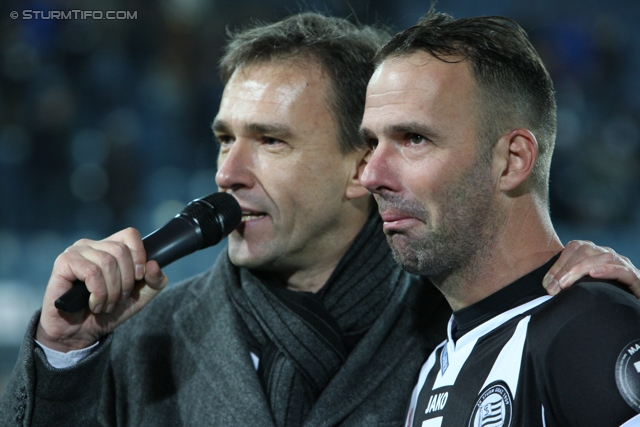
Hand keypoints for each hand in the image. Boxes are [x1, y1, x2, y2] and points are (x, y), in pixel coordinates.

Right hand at [36, 228, 168, 351]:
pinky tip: (93, 304)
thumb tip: (153, 264)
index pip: (130, 235)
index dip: (139, 255)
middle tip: (119, 298)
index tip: (138, 278)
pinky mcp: (63, 263)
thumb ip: (155, 281)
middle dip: (126, 281)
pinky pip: (91, 272)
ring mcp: (76, 252)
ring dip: (112, 291)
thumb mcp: (140, 298)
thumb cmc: (107, 312)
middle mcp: (91, 245)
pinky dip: (98, 293)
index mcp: (109, 248)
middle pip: (121, 250)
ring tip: (106, 305)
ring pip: (107, 262)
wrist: (78, 333)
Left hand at [543, 240, 639, 297]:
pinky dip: (607, 270)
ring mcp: (622, 264)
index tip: (547, 282)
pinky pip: (621, 270)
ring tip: (566, 283)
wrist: (633, 305)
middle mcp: (608, 255)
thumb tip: (548, 286)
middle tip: (553, 287)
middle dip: (566, 268)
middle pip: (585, 251)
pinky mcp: (635, 277)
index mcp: (595, 253)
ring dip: (580, 270)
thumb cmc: (606, 294)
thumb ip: (568, 283)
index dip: (559, 263)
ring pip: (601, 258)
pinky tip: (593, 274)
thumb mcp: (585, 285)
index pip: (575, 247)